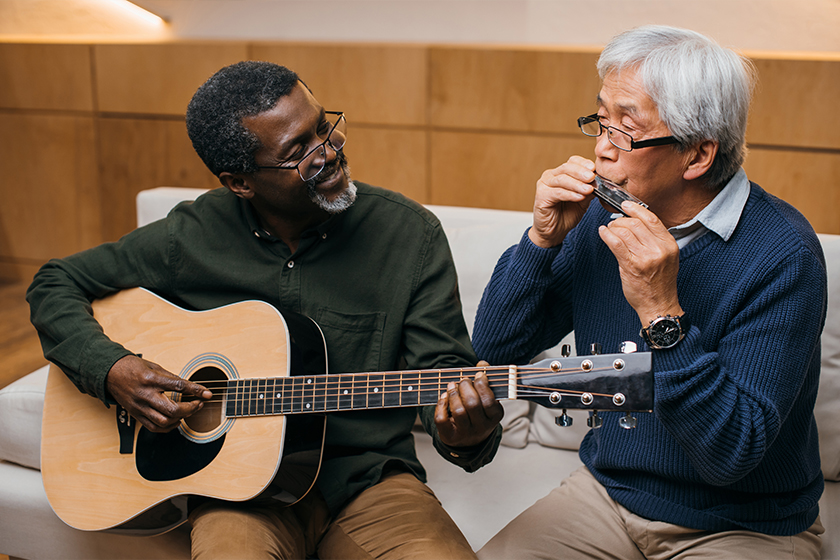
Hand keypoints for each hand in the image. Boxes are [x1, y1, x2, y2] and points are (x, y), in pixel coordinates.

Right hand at [105, 355, 212, 432]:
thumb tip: (188, 386)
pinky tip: (176, 421)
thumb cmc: (131, 367)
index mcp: (151, 379)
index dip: (196, 390)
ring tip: (189, 411)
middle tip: (199, 403)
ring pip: (164, 421)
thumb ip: (171, 377)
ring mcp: (140, 407)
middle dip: (190, 409)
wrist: (110, 373)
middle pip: (172, 409)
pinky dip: (168, 427)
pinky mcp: (136, 414)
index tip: (207, 393)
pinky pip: (154, 427)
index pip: (179, 386)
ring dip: (181, 418)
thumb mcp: (154, 366)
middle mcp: (145, 394)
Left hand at [435, 361, 503, 447]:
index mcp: (494, 417)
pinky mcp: (450, 436)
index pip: (489, 401)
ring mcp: (466, 433)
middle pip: (472, 404)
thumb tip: (482, 364)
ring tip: (451, 386)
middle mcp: (482, 427)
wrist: (470, 440)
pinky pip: (442, 420)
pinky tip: (443, 397)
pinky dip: (440, 405)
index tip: (478, 375)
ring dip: (453, 394)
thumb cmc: (479, 412)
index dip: (482, 385)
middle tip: (463, 380)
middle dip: (465, 387)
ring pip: (458, 411)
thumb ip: (485, 379)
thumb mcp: (486, 399)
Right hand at [529, 156, 596, 247]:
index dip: (583, 163)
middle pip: (566, 168)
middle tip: (592, 177)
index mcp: (560, 173)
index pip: (572, 162)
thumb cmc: (566, 215)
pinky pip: (557, 193)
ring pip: (562, 179)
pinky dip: (570, 194)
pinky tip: (579, 197)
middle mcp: (550, 176)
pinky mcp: (540, 196)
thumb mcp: (582, 200)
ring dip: (577, 184)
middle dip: (581, 172)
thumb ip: (588, 189)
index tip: (594, 168)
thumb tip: (600, 181)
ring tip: (588, 189)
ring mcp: (544, 185)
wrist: (554, 232)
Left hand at [597, 201, 682, 324]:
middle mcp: (659, 249)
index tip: (625, 205)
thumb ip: (654, 240)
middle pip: (636, 223)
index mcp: (669, 244)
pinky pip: (616, 243)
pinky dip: (606, 235)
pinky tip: (602, 232)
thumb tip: (635, 222)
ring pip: (624, 232)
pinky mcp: (631, 266)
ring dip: (612, 228)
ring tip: (609, 230)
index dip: (636, 209)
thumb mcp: (666, 257)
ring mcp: (646, 258)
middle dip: (621, 220)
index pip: (651, 219)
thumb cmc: (659, 282)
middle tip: (614, 223)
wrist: (659, 305)